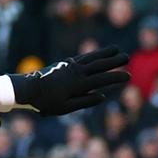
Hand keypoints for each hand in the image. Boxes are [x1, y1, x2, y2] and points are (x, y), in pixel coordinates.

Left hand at [10, 48, 129, 114]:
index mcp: (78, 85)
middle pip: (99, 65)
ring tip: (116, 48)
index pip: (102, 80)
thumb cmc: (47, 102)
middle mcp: (76, 72)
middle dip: (114, 61)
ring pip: (92, 58)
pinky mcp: (65, 63)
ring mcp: (71, 65)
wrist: (29, 88)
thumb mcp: (66, 108)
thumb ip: (85, 101)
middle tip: (127, 57)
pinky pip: (83, 57)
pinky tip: (99, 53)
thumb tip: (102, 96)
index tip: (128, 76)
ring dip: (105, 53)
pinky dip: (93, 54)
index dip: (116, 77)